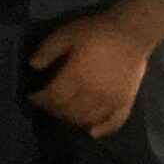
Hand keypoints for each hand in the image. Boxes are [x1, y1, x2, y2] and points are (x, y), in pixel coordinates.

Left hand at [28, 10, 156, 138]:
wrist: (132, 33)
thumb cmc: (96, 32)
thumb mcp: (66, 33)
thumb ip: (47, 50)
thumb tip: (32, 66)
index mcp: (78, 78)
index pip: (54, 97)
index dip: (39, 99)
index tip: (31, 96)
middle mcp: (94, 95)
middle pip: (69, 112)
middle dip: (53, 110)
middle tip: (45, 103)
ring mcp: (112, 102)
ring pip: (88, 120)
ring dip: (72, 120)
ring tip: (62, 112)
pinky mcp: (126, 104)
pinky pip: (113, 124)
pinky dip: (101, 130)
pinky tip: (91, 132)